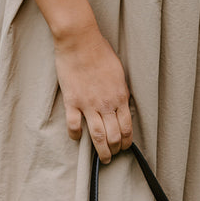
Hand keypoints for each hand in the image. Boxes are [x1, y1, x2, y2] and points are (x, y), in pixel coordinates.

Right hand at [54, 25, 132, 161]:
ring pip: (97, 136)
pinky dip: (75, 135)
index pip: (127, 127)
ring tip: (101, 159)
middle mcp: (106, 104)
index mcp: (120, 96)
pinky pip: (74, 125)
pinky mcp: (72, 101)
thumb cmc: (101, 52)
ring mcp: (88, 104)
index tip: (124, 147)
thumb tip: (123, 104)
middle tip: (112, 156)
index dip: (127, 141)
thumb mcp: (119, 73)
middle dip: (115, 150)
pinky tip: (76, 138)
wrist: (80, 41)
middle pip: (114, 136)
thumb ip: (121, 91)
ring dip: (101, 151)